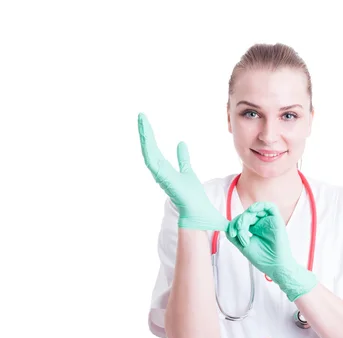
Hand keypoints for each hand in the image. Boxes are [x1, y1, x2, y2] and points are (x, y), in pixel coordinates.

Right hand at [137, 112, 227, 230]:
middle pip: (149, 149)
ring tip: (142, 119)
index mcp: (166, 171)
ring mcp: (160, 175)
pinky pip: (152, 159)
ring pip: (148, 152)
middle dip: (145, 133)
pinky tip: (146, 132)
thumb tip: (181, 144)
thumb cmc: (193, 197)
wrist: (198, 213)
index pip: (155, 151)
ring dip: (145, 135)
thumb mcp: (187, 171)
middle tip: (141, 116)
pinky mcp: (162, 177)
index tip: (146, 123)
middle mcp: (161, 172)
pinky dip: (148, 146)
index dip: (151, 137)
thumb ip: (183, 159)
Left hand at [226, 202, 316, 301]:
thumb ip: (235, 236)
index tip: (231, 233)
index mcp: (254, 230)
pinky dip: (260, 205)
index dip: (234, 224)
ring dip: (245, 216)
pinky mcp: (276, 220)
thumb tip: (226, 227)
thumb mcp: (243, 246)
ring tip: (242, 226)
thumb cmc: (262, 258)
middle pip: (247, 215)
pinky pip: (270, 207)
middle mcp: (261, 224)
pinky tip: (252, 210)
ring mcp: (269, 222)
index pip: (242, 221)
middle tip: (237, 232)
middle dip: (239, 222)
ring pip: (255, 210)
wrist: (275, 266)